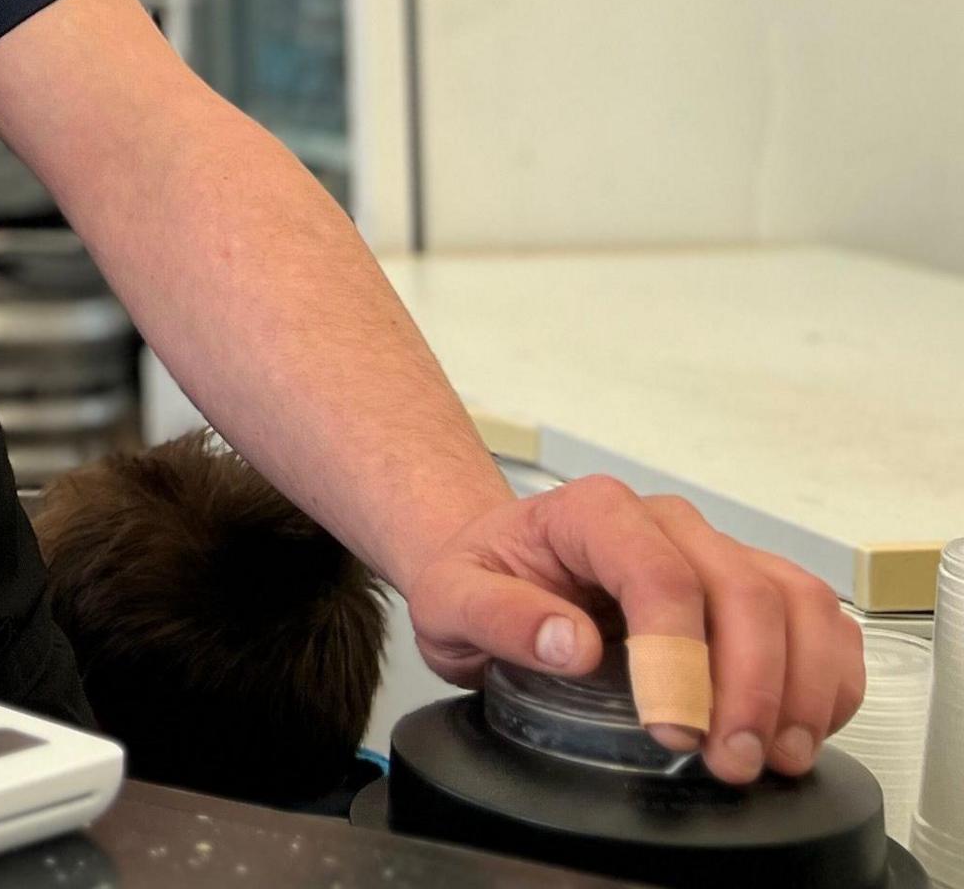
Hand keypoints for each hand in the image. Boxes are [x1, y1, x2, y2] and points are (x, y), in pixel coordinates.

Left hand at [401, 473, 862, 783]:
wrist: (499, 568)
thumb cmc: (478, 578)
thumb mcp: (448, 599)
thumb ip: (498, 617)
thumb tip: (569, 643)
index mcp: (594, 513)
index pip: (660, 574)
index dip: (679, 657)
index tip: (674, 729)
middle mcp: (668, 522)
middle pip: (743, 590)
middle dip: (750, 686)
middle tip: (729, 761)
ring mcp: (717, 551)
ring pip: (796, 601)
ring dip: (799, 687)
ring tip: (774, 756)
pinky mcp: (752, 586)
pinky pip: (817, 620)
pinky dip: (826, 676)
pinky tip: (801, 728)